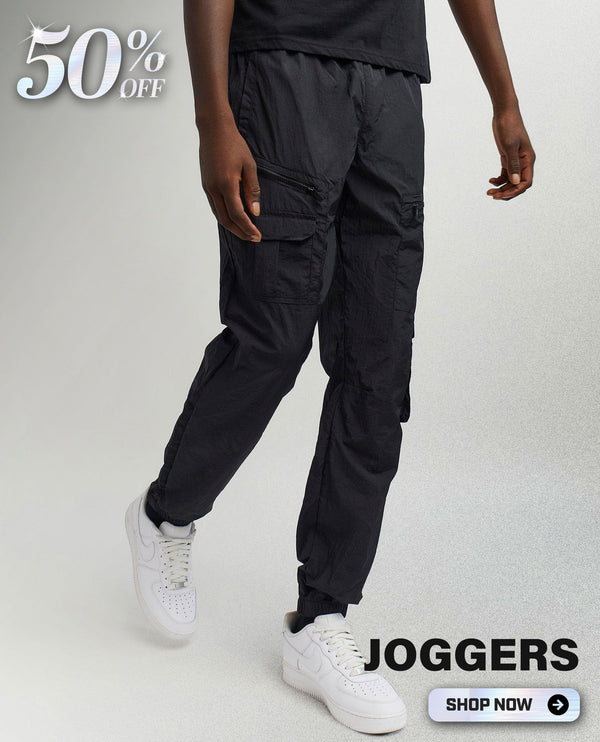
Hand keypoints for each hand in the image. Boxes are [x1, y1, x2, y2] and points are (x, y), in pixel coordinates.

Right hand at [198, 113, 261, 240]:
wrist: (213, 129)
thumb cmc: (234, 144)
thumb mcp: (249, 166)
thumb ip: (252, 190)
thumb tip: (255, 212)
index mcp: (226, 184)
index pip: (238, 214)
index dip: (248, 228)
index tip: (257, 235)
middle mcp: (214, 188)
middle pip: (226, 220)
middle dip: (240, 232)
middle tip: (253, 238)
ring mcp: (208, 187)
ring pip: (218, 215)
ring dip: (232, 226)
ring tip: (245, 232)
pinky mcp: (206, 184)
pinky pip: (214, 206)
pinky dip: (224, 216)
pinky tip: (234, 218)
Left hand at [487, 107, 535, 199]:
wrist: (504, 112)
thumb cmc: (509, 126)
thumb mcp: (509, 146)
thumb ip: (512, 164)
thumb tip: (515, 182)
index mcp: (528, 160)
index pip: (525, 182)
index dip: (515, 191)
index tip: (502, 195)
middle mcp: (524, 162)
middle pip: (518, 184)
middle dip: (506, 192)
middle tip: (492, 195)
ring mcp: (516, 160)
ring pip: (511, 181)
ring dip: (501, 188)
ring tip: (489, 191)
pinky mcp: (508, 157)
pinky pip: (505, 174)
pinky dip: (499, 180)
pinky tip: (490, 181)